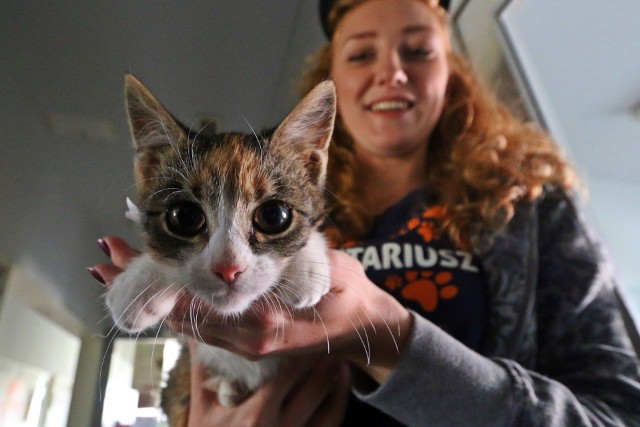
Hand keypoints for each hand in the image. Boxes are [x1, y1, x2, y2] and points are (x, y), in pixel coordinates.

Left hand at [90, 237, 412, 384]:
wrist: (365, 329)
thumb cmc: (350, 295)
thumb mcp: (331, 268)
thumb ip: (295, 258)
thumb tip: (258, 237)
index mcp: (266, 322)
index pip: (198, 299)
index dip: (159, 277)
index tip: (125, 257)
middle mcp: (249, 338)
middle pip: (182, 312)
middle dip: (143, 285)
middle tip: (104, 261)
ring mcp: (247, 345)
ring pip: (189, 321)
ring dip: (155, 295)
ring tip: (119, 272)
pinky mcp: (249, 344)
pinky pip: (204, 327)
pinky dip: (177, 307)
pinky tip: (163, 291)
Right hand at [188, 340, 349, 426]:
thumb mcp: (203, 407)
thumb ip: (203, 367)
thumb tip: (196, 329)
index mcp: (256, 414)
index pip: (289, 372)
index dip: (301, 347)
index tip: (305, 326)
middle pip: (316, 385)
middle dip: (325, 357)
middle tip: (330, 332)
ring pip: (332, 406)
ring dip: (338, 379)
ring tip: (339, 356)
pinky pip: (332, 424)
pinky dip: (338, 402)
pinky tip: (338, 385)